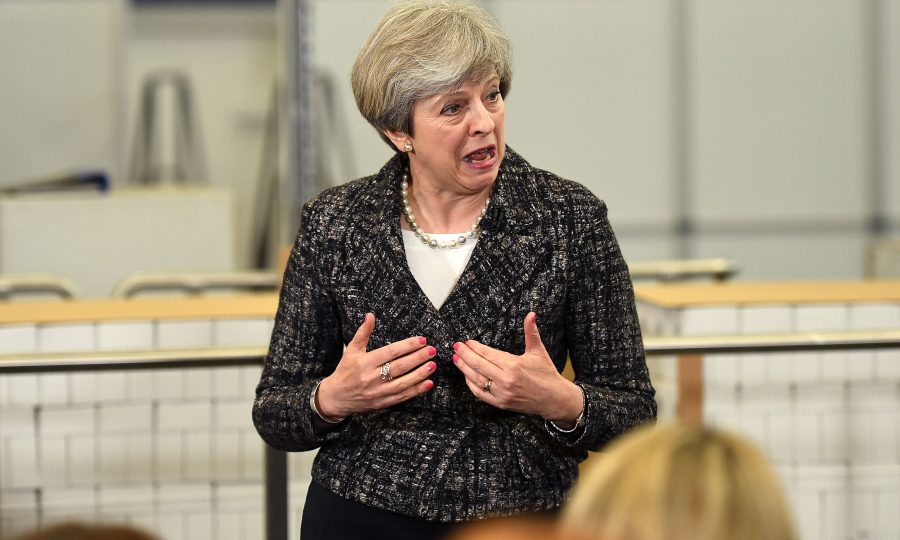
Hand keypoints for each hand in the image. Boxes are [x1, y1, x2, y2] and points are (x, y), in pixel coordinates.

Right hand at [316, 313, 436, 418]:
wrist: (336, 398)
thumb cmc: (345, 372)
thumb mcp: (352, 350)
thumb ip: (363, 333)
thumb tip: (370, 316)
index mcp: (365, 362)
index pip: (391, 352)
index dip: (407, 345)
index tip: (422, 340)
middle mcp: (372, 378)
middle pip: (400, 366)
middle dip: (418, 358)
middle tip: (432, 350)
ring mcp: (378, 392)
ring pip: (403, 383)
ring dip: (420, 374)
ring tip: (432, 365)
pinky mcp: (382, 403)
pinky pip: (402, 397)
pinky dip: (416, 390)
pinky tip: (428, 383)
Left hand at [452, 312, 582, 425]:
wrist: (554, 399)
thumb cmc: (546, 374)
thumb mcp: (538, 351)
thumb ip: (531, 332)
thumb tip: (531, 314)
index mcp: (513, 365)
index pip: (487, 354)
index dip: (474, 347)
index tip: (467, 342)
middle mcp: (505, 380)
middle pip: (478, 365)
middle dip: (464, 355)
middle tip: (456, 347)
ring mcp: (502, 393)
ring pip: (476, 379)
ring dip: (464, 369)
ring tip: (456, 359)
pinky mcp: (500, 404)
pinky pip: (480, 394)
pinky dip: (471, 384)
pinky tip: (466, 376)